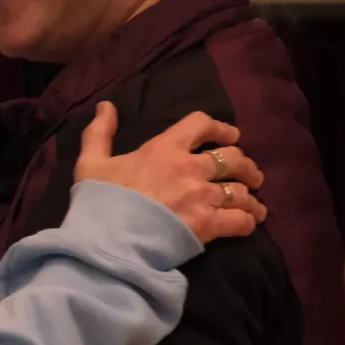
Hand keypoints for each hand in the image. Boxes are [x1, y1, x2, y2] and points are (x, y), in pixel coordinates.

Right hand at [75, 102, 267, 242]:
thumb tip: (107, 106)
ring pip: (241, 191)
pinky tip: (249, 223)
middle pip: (234, 159)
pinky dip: (249, 221)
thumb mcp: (91, 160)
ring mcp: (202, 196)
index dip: (221, 128)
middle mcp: (190, 168)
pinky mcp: (209, 224)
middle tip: (250, 175)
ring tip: (253, 204)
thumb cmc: (100, 199)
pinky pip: (241, 220)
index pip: (202, 125)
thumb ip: (100, 132)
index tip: (232, 135)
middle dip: (246, 166)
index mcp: (164, 148)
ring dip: (250, 197)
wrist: (109, 238)